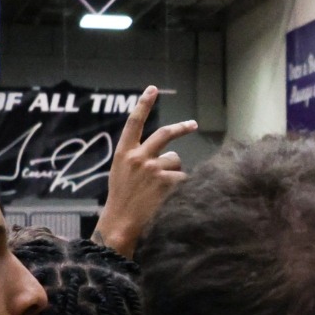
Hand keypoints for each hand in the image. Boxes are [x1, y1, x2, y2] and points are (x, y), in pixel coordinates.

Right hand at [94, 86, 199, 257]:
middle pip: (165, 134)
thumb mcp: (122, 175)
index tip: (152, 89)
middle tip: (193, 124)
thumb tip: (169, 154)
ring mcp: (154, 168)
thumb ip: (139, 160)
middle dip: (181, 128)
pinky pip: (183, 178)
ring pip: (176, 162)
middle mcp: (139, 157)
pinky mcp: (168, 180)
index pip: (134, 122)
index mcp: (124, 154)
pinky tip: (168, 198)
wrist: (121, 225)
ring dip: (174, 173)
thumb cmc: (123, 202)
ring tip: (160, 191)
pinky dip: (180, 187)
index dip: (143, 104)